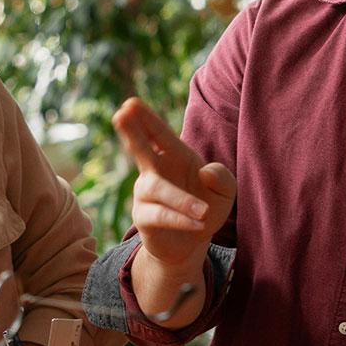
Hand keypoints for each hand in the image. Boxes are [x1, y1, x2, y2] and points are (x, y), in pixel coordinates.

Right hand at [114, 97, 235, 270]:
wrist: (193, 242)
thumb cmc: (206, 206)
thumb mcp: (225, 191)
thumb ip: (222, 178)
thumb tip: (205, 172)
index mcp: (174, 156)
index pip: (159, 134)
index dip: (146, 119)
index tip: (131, 103)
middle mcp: (154, 171)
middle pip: (140, 150)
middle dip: (132, 133)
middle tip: (120, 114)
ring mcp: (146, 194)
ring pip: (157, 189)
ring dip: (182, 200)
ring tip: (204, 212)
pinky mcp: (144, 218)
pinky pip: (160, 215)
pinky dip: (180, 218)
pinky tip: (198, 224)